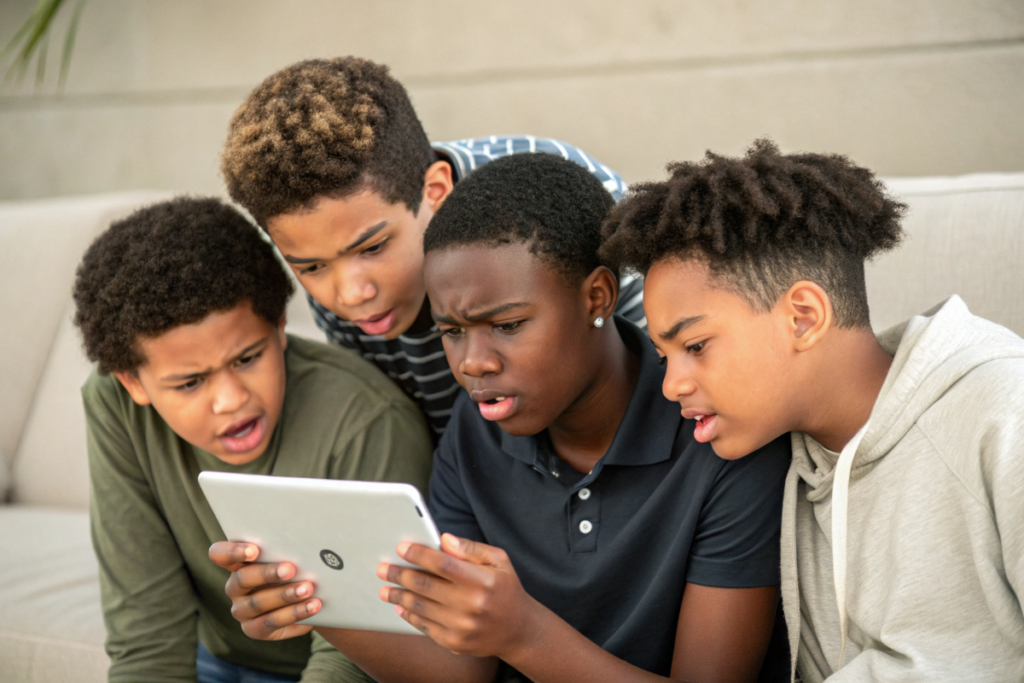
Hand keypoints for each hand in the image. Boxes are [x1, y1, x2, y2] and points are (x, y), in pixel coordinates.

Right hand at [208, 541, 321, 640]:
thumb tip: (304, 538)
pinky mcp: (255, 629)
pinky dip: (295, 613)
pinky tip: (313, 606)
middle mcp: (234, 587)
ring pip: (258, 602)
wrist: (313, 597)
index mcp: (237, 563)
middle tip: (290, 569)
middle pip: (242, 578)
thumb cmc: (298, 568)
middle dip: (267, 573)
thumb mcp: (290, 556)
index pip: (220, 554)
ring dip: (285, 595)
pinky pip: (272, 622)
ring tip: (308, 589)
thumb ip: (287, 549)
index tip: (253, 550)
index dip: (232, 551)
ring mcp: (242, 610)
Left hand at [377, 533, 541, 657]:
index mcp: (483, 580)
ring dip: (398, 596)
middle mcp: (472, 604)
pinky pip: (425, 626)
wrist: (518, 630)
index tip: (401, 548)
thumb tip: (444, 539)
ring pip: (421, 607)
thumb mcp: (499, 561)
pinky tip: (400, 606)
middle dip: (400, 575)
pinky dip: (409, 615)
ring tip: (385, 588)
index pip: (443, 564)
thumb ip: (471, 549)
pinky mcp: (455, 642)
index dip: (419, 554)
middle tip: (383, 568)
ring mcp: (462, 626)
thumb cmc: (506, 590)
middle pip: (426, 585)